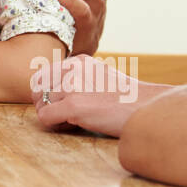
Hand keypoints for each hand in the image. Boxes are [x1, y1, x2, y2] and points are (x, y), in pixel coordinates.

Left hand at [30, 54, 154, 136]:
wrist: (148, 109)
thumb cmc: (128, 100)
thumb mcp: (101, 77)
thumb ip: (79, 79)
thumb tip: (55, 91)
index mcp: (78, 61)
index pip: (42, 75)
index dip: (46, 93)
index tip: (59, 104)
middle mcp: (72, 69)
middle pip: (38, 90)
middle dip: (46, 105)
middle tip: (63, 116)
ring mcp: (71, 86)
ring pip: (42, 105)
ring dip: (54, 117)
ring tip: (76, 121)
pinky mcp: (73, 105)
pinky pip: (45, 117)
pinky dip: (54, 125)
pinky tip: (74, 126)